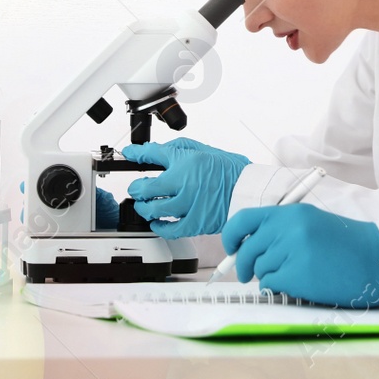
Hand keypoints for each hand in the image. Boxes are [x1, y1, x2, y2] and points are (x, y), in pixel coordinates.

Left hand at [123, 138, 250, 237]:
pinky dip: (158, 226)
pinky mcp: (194, 223)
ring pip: (154, 209)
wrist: (248, 191)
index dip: (135, 154)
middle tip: (137, 188)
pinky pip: (169, 229)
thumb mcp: (204, 149)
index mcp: (188, 161)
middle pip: (146, 187)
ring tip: (144, 205)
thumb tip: (155, 150)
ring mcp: (189, 205)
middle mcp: (185, 183)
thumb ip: (178, 148)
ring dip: (144, 207)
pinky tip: (156, 221)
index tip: (129, 154)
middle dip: (136, 187)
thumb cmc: (230, 170)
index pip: (153, 154)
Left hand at [220, 203, 378, 307]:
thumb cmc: (350, 245)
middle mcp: (288, 228)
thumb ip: (283, 230)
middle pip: (246, 249)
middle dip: (244, 265)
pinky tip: (297, 283)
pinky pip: (271, 284)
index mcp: (292, 212)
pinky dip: (278, 287)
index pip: (244, 220)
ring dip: (268, 276)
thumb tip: (249, 248)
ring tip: (292, 275)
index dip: (230, 236)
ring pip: (259, 269)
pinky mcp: (297, 275)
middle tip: (249, 274)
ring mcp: (291, 251)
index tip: (230, 248)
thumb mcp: (314, 224)